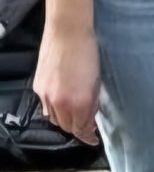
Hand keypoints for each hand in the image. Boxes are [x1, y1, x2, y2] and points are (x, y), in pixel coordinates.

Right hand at [32, 27, 100, 144]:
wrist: (67, 33)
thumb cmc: (89, 54)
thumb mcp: (97, 81)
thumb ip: (92, 102)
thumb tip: (91, 116)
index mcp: (80, 101)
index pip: (81, 128)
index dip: (88, 135)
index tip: (94, 138)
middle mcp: (61, 102)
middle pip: (67, 127)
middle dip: (78, 129)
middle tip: (88, 127)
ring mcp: (46, 95)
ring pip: (54, 119)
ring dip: (65, 121)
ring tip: (76, 116)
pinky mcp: (38, 87)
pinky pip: (46, 107)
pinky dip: (55, 110)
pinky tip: (64, 104)